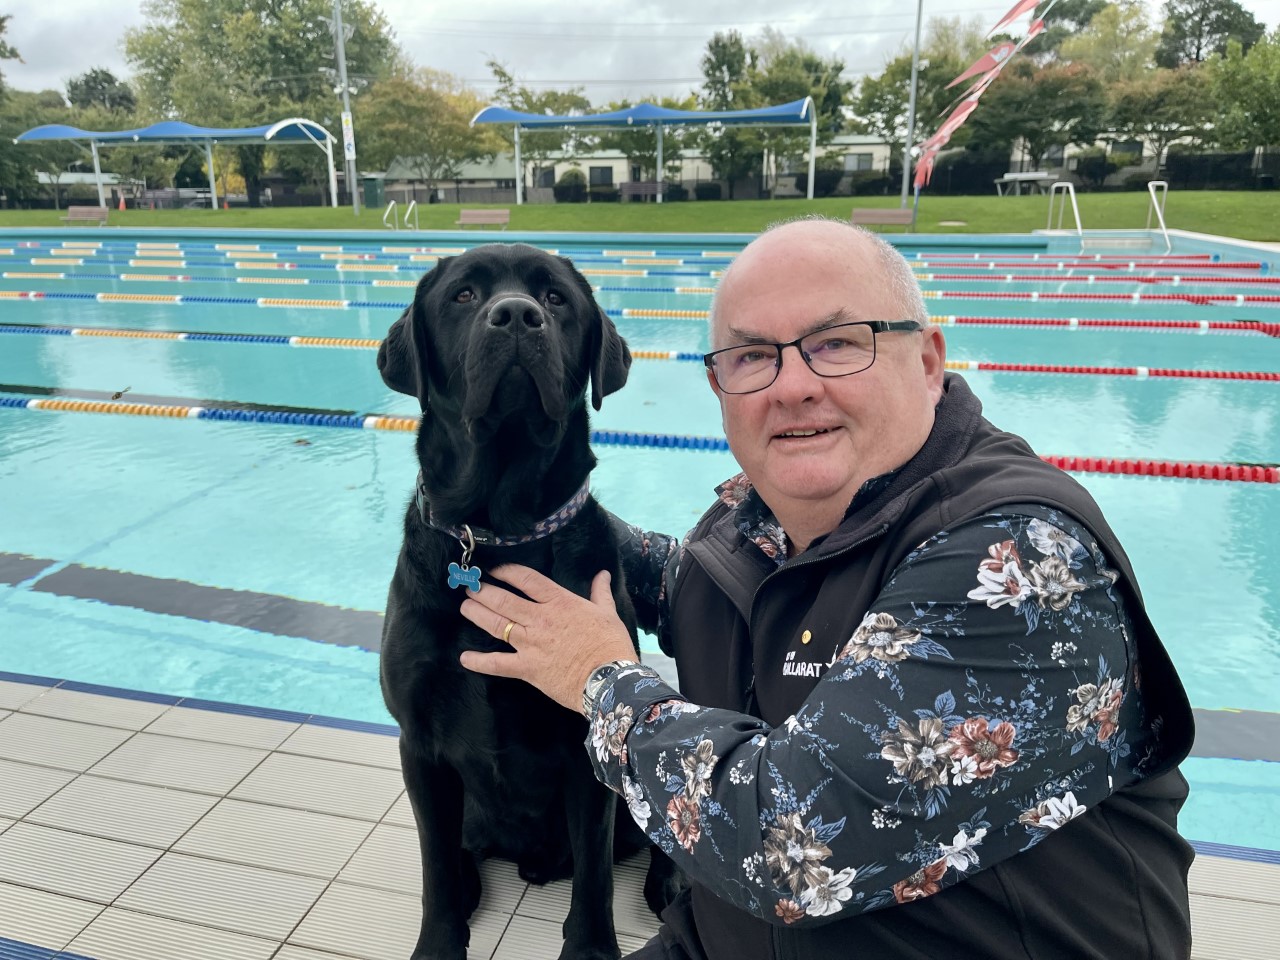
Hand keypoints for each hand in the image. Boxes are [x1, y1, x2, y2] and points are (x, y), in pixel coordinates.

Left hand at [458, 565, 637, 713]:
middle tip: (471, 587)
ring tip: (465, 607)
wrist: (609, 679)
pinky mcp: (527, 668)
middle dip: (483, 592)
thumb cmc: (610, 645)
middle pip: (504, 600)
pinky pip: (497, 664)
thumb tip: (603, 574)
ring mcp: (531, 644)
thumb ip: (600, 592)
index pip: (526, 579)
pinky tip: (465, 658)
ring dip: (477, 615)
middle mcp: (540, 619)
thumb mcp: (607, 613)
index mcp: (559, 602)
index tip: (494, 569)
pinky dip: (479, 661)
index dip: (506, 571)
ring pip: (496, 625)